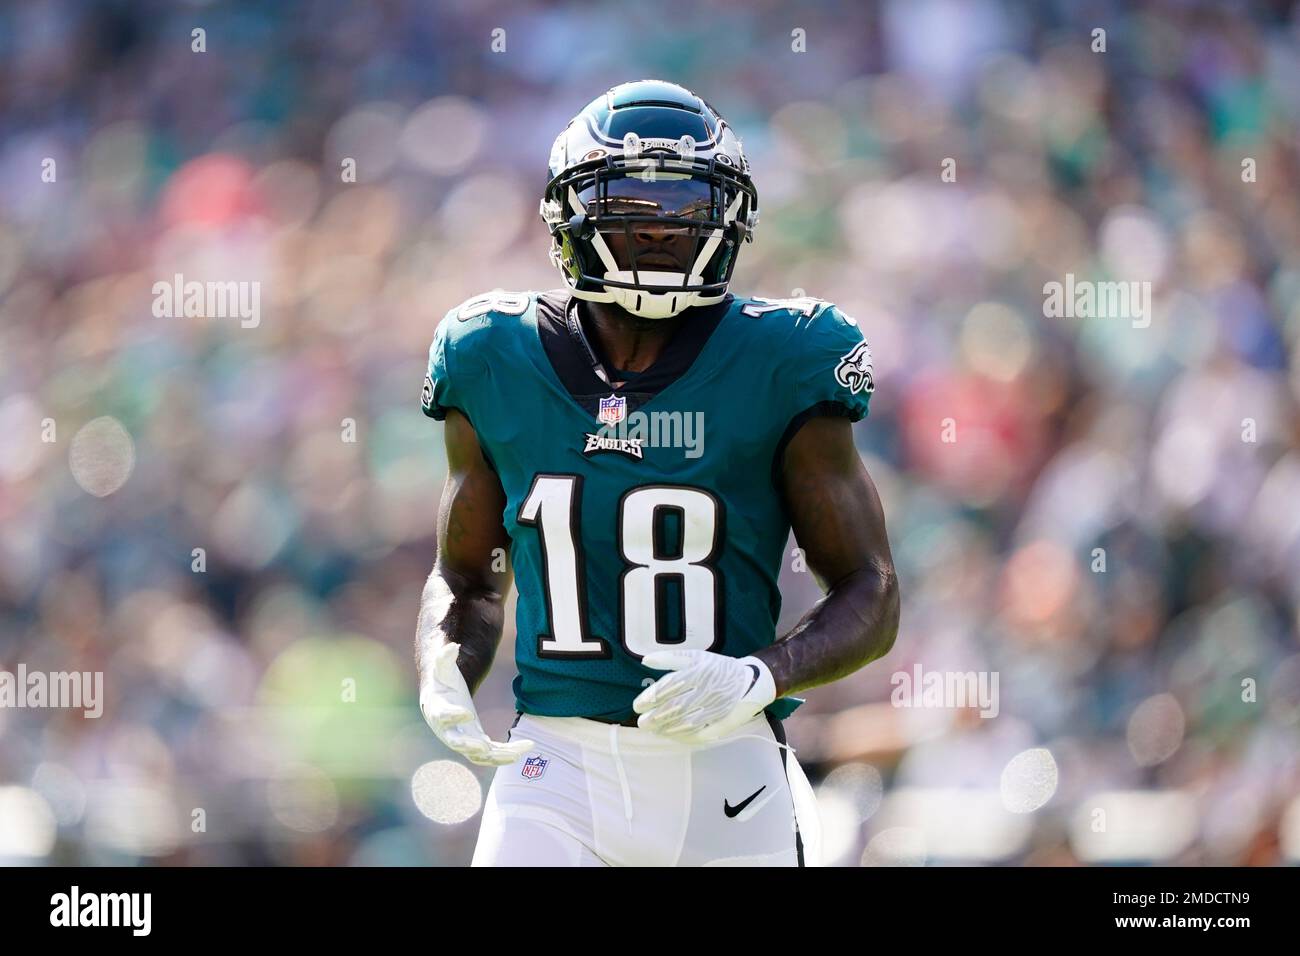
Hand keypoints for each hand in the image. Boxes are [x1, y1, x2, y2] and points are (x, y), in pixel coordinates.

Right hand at [420, 643, 533, 765]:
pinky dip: (507, 755)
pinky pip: (492, 755)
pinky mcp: (476, 745)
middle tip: (484, 747)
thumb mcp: (442, 669)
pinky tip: (525, 749)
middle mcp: (448, 731)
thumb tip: (453, 646)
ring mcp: (463, 741)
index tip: (467, 713)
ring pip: (478, 755)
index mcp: (438, 711)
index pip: (443, 716)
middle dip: (469, 747)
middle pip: (457, 743)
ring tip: (518, 753)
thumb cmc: (442, 683)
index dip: (453, 716)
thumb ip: (444, 657)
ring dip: (497, 756)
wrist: (441, 702)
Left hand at [633, 649, 776, 743]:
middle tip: (642, 722)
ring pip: (687, 722)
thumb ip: (669, 658)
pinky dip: (683, 736)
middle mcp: (708, 689)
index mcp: (700, 670)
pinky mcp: (723, 722)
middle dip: (656, 716)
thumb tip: (645, 661)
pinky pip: (700, 732)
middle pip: (677, 706)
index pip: (670, 685)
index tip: (638, 705)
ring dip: (666, 728)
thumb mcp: (696, 656)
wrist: (752, 680)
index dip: (652, 696)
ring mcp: (716, 707)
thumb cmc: (717, 668)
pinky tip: (670, 735)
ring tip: (653, 730)